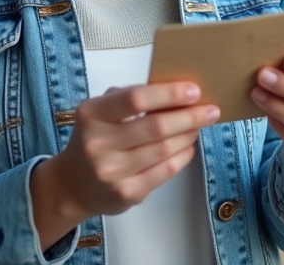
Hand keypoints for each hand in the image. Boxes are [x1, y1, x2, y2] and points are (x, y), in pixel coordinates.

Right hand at [30, 82, 219, 248]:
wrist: (73, 184)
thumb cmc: (95, 139)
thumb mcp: (100, 112)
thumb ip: (130, 99)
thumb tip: (176, 90)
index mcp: (92, 114)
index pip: (135, 99)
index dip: (168, 93)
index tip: (193, 90)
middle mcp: (98, 143)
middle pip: (155, 126)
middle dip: (189, 116)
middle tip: (210, 110)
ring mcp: (112, 171)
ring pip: (164, 150)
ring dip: (188, 135)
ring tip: (199, 125)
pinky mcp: (126, 193)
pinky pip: (165, 171)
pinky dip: (183, 155)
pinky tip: (188, 146)